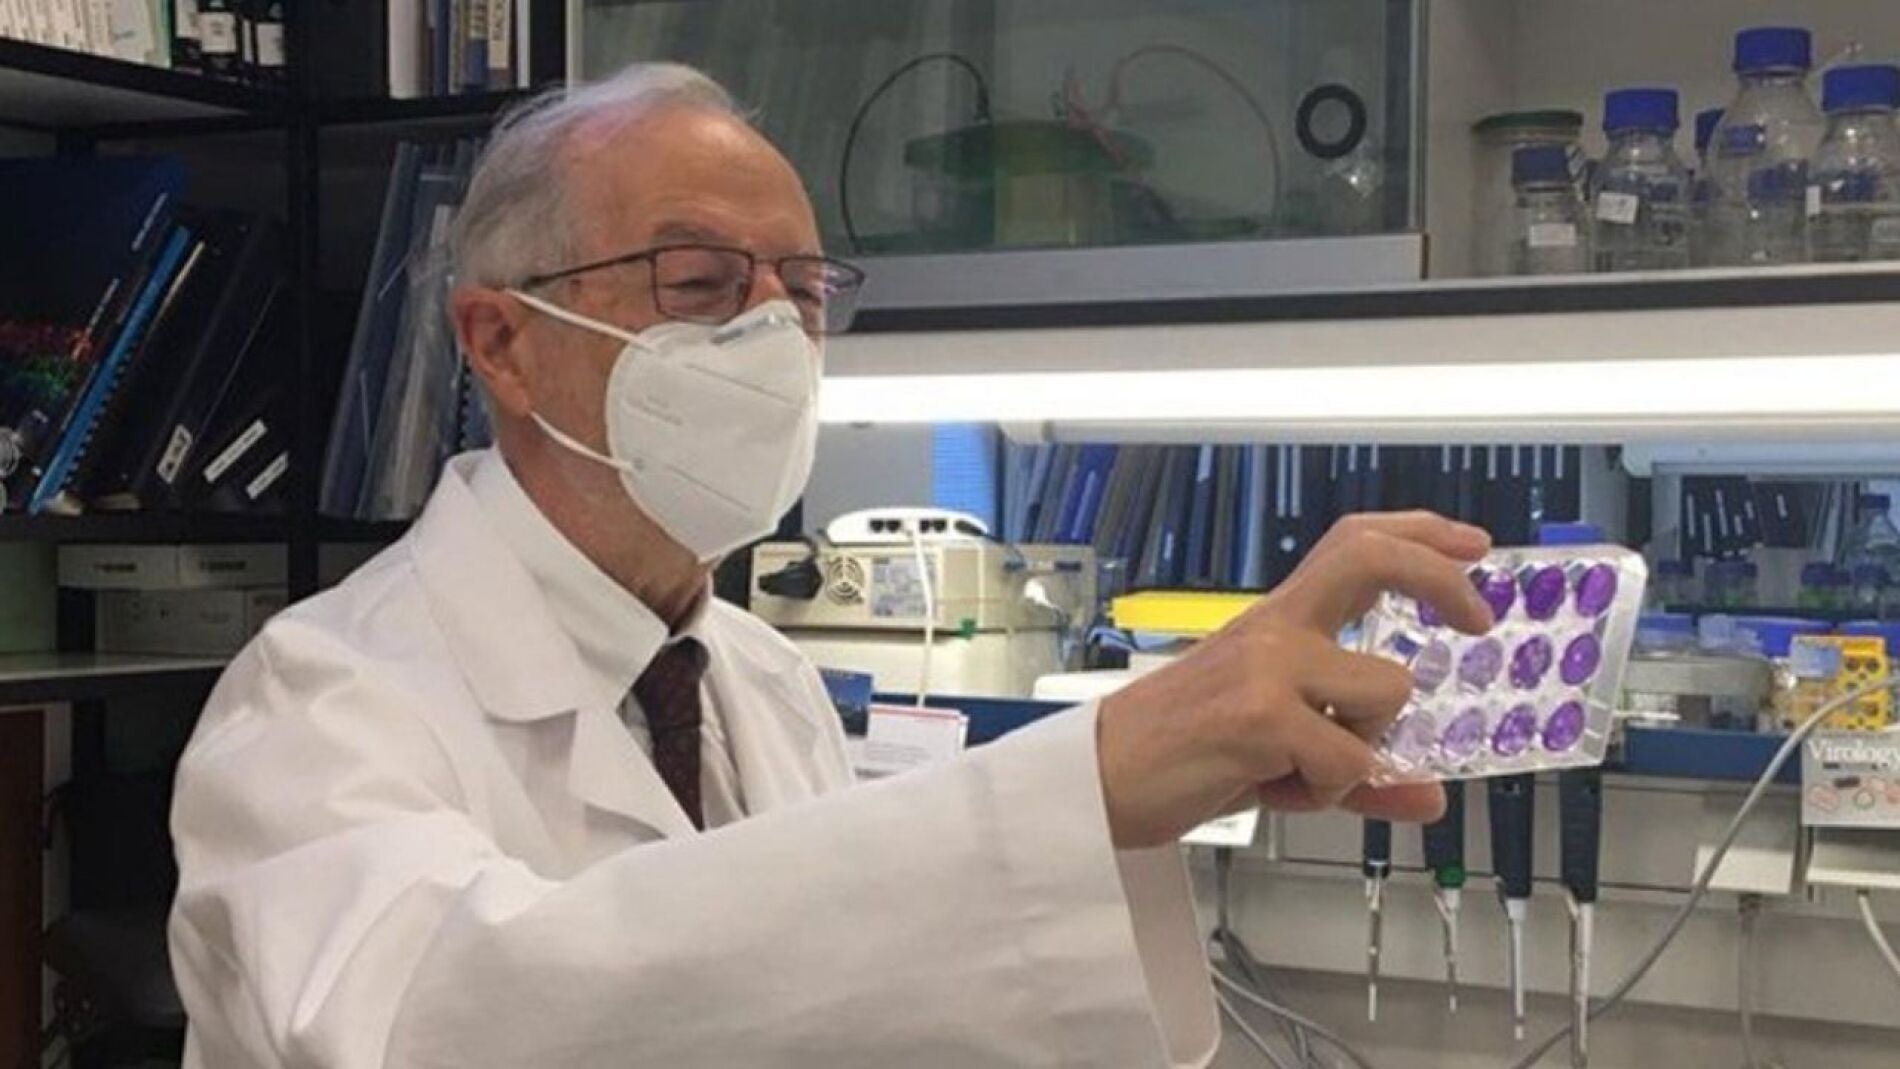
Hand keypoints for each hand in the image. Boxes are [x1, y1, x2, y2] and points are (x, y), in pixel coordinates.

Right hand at [1096, 512, 1492, 848]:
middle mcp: (1273, 630)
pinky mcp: (1259, 716)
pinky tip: (1279, 789)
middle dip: (1439, 577)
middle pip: (1369, 558)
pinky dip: (1329, 793)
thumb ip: (1358, 766)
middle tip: (1476, 617)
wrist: (1096, 780)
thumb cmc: (1176, 754)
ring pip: (1386, 693)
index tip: (1469, 543)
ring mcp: (1266, 667)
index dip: (1417, 533)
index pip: (1351, 545)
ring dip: (1367, 749)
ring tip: (1307, 771)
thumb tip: (1428, 794)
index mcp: (1275, 624)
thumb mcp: (1278, 752)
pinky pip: (1350, 762)